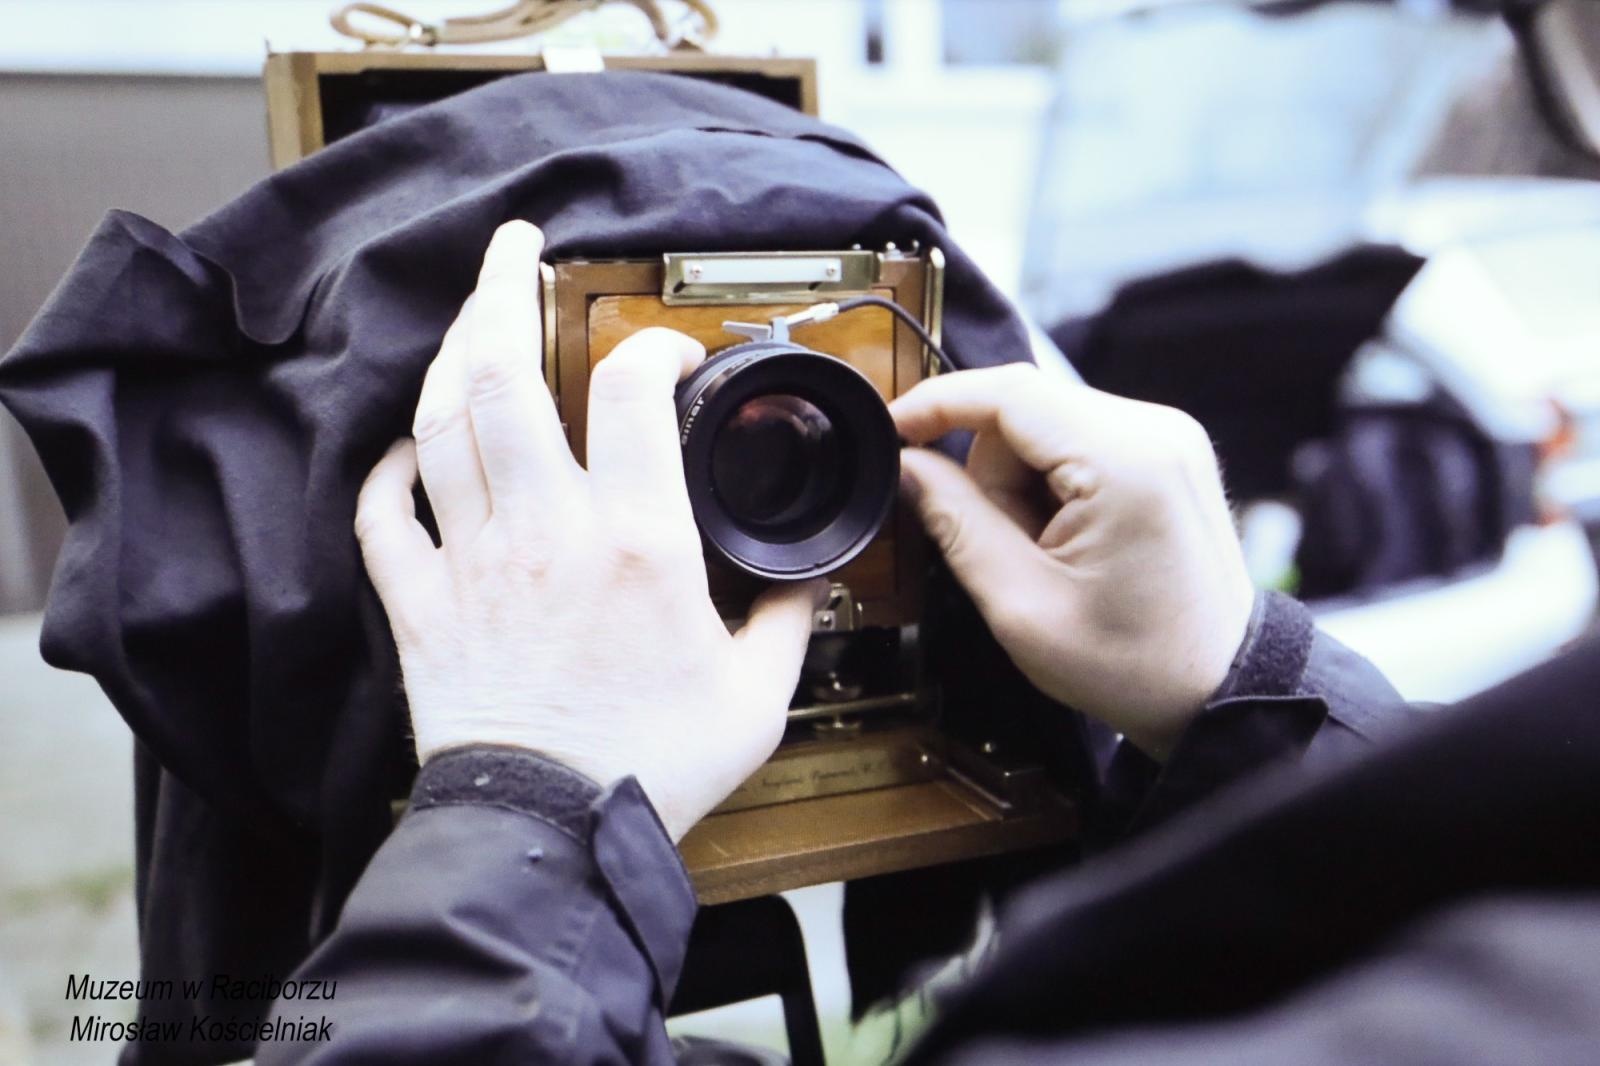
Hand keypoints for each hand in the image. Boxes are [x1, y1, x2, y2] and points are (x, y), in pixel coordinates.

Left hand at [354, 221, 823, 839]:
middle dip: (500, 292)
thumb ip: (788, 620)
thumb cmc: (652, 768)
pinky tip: (400, 450)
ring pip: (440, 427)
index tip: (665, 354)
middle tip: (513, 247)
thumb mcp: (757, 696)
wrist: (551, 837)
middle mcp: (545, 531)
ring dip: (449, 358)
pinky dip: (385, 474)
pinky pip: (381, 520)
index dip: (651, 347)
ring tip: (468, 318)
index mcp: (637, 541)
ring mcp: (472, 564)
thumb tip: (811, 579)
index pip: (632, 393)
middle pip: (502, 378)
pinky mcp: (421, 608)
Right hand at [891, 364, 1254, 758]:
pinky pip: (1078, 440)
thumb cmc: (1134, 663)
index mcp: (1124, 461)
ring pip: (1046, 425)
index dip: (937, 403)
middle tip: (1007, 548)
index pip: (1008, 392)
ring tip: (1046, 553)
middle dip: (991, 474)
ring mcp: (1167, 436)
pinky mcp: (1166, 451)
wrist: (1216, 688)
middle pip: (1024, 410)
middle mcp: (1155, 430)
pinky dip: (1053, 483)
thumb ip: (954, 521)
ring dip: (1021, 483)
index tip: (892, 429)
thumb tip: (907, 466)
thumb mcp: (1019, 604)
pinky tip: (1066, 538)